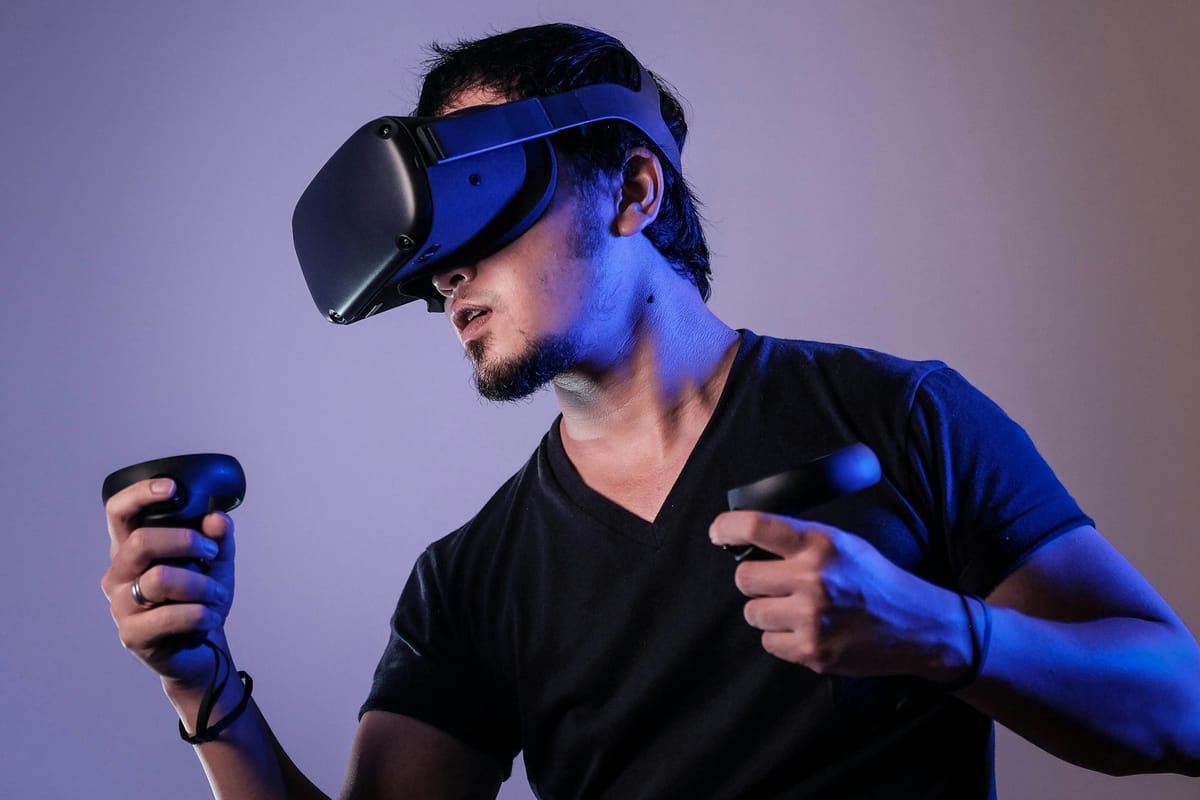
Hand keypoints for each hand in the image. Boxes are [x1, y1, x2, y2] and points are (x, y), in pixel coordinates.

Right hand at [100, 477, 235, 688]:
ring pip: (160, 579)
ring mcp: (120, 605)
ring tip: (217, 595)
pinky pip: (172, 616)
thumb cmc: (199, 598)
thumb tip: (217, 519)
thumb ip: (218, 537)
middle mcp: (118, 573)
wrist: (201, 648)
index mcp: (132, 548)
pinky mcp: (132, 635)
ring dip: (202, 585)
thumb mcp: (215, 561)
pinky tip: (209, 617)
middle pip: (142, 541)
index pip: (119, 511)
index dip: (140, 494)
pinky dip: (201, 614)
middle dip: (187, 542)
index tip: (172, 488)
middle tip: (211, 554)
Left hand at [709, 510, 967, 680]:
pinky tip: (806, 629)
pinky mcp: (812, 652)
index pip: (754, 527)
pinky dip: (781, 637)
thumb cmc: (873, 579)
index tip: (718, 533)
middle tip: (778, 583)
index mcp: (819, 544)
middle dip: (756, 580)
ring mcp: (811, 619)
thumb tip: (745, 539)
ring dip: (767, 611)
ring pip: (752, 612)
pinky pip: (768, 642)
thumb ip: (797, 540)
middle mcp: (812, 579)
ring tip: (797, 608)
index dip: (726, 528)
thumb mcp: (841, 543)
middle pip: (743, 577)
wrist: (915, 625)